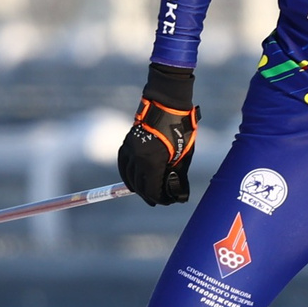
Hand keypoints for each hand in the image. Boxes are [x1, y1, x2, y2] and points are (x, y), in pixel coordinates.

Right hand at [118, 63, 198, 203]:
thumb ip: (178, 175)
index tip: (166, 201)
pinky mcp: (127, 142)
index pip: (151, 190)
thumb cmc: (180, 129)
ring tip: (145, 192)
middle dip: (148, 195)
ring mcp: (130, 149)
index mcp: (152, 162)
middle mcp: (137, 157)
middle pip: (138, 186)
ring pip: (128, 176)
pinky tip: (133, 179)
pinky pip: (123, 164)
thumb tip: (178, 193)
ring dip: (136, 186)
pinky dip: (127, 173)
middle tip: (157, 200)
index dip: (159, 199)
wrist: (167, 105)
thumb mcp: (184, 155)